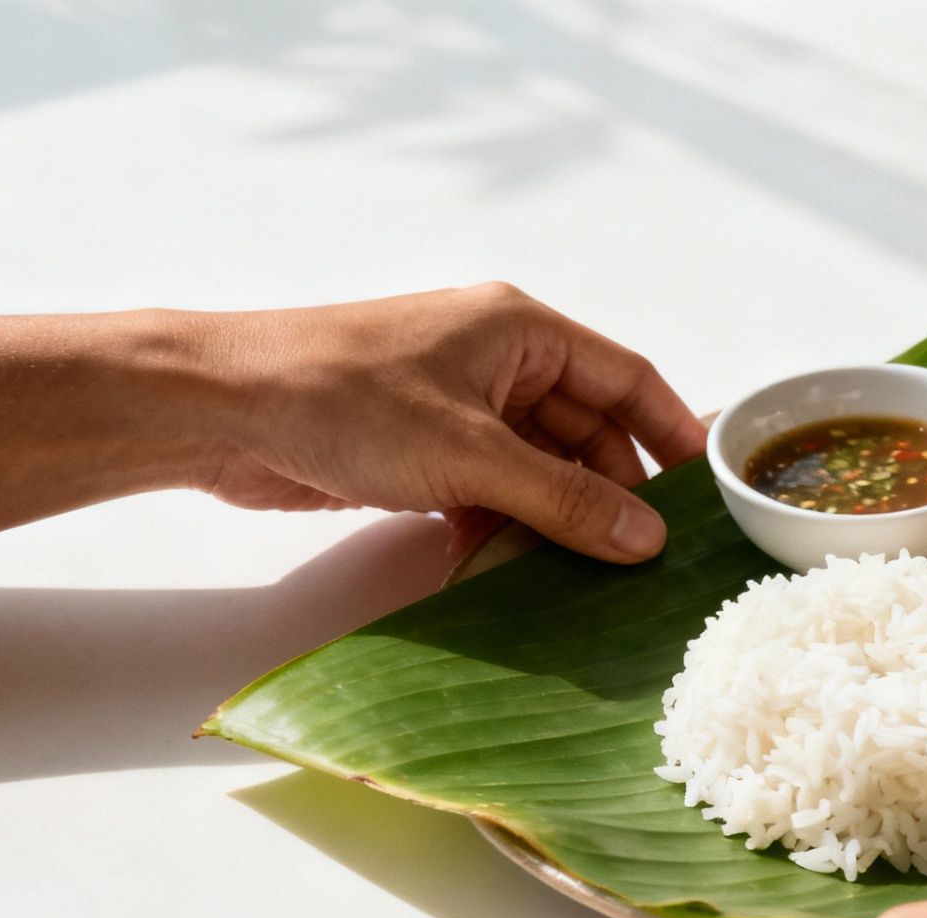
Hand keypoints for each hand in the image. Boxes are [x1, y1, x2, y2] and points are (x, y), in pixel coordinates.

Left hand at [202, 283, 704, 560]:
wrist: (218, 409)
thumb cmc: (340, 397)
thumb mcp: (470, 454)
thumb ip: (564, 500)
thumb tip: (646, 540)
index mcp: (522, 330)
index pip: (627, 379)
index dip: (673, 434)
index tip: (708, 493)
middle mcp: (498, 362)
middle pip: (586, 432)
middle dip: (610, 494)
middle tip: (640, 560)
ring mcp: (458, 407)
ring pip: (538, 469)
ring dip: (553, 520)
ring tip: (579, 577)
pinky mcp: (421, 450)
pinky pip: (490, 491)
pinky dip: (500, 527)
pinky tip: (497, 566)